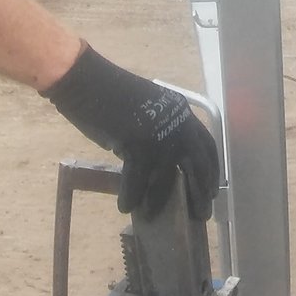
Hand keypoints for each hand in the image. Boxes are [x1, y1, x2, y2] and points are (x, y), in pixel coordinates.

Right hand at [42, 45, 219, 220]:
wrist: (83, 80)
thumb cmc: (108, 93)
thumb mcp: (146, 112)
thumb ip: (159, 134)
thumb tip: (159, 164)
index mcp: (181, 112)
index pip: (206, 144)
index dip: (211, 169)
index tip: (212, 189)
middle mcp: (177, 123)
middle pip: (198, 164)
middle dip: (201, 191)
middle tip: (201, 213)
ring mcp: (160, 134)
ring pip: (167, 176)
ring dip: (160, 200)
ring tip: (154, 216)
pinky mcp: (139, 144)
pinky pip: (138, 178)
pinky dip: (131, 194)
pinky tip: (126, 206)